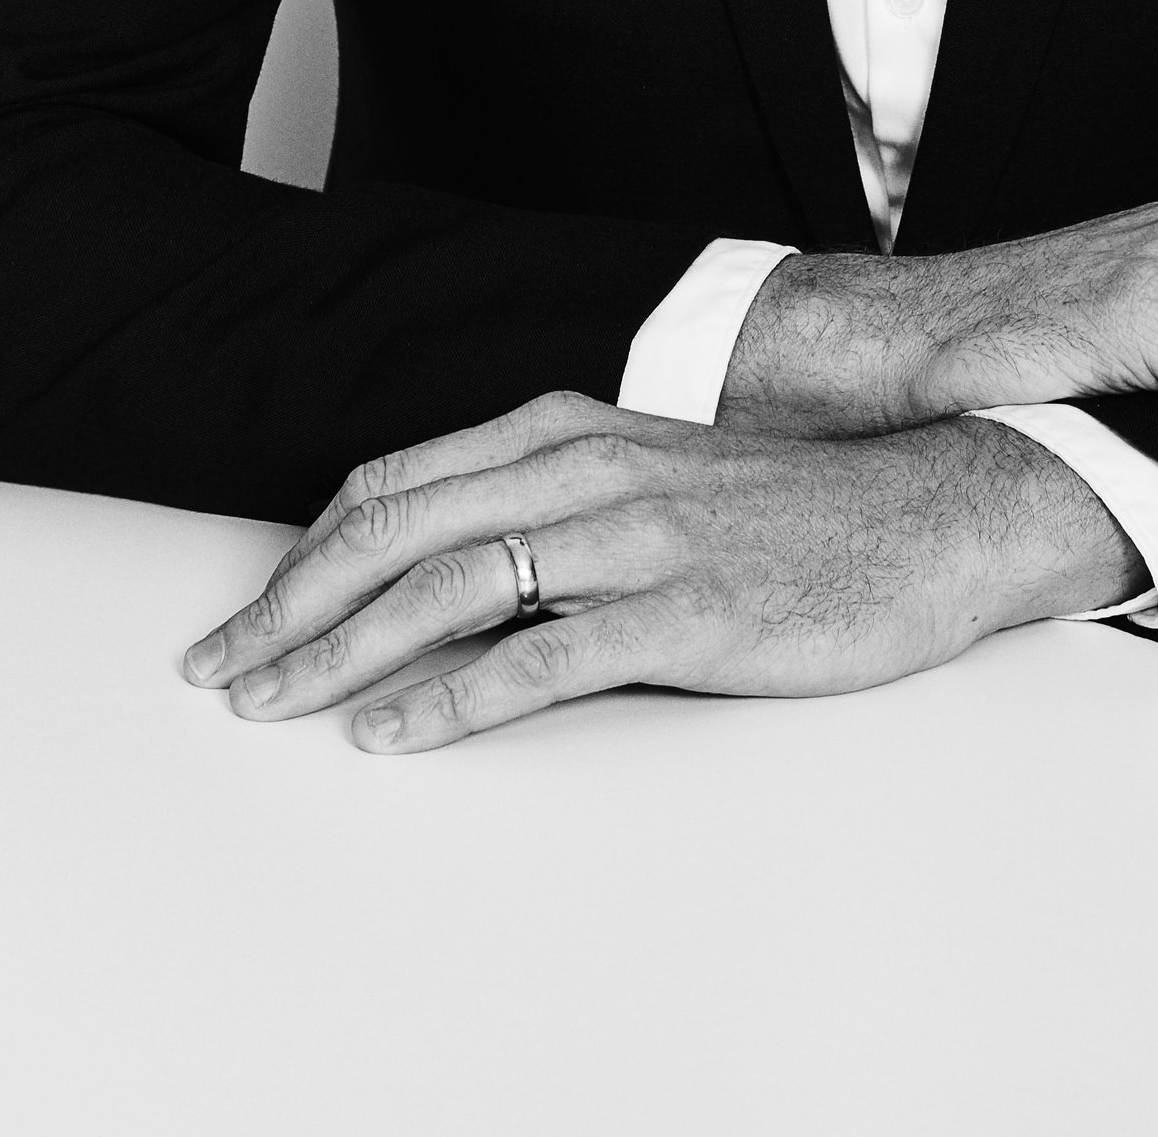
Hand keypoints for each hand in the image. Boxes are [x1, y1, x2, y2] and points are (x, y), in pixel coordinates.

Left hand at [180, 392, 1141, 754]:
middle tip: (222, 672)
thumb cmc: (794, 511)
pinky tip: (393, 731)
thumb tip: (452, 566)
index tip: (250, 614)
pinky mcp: (686, 612)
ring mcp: (639, 535)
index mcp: (575, 428)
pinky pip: (540, 654)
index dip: (311, 550)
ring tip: (277, 702)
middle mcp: (592, 467)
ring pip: (450, 583)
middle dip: (294, 603)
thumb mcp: (658, 480)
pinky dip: (451, 695)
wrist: (936, 514)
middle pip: (400, 528)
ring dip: (344, 649)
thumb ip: (559, 504)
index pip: (400, 482)